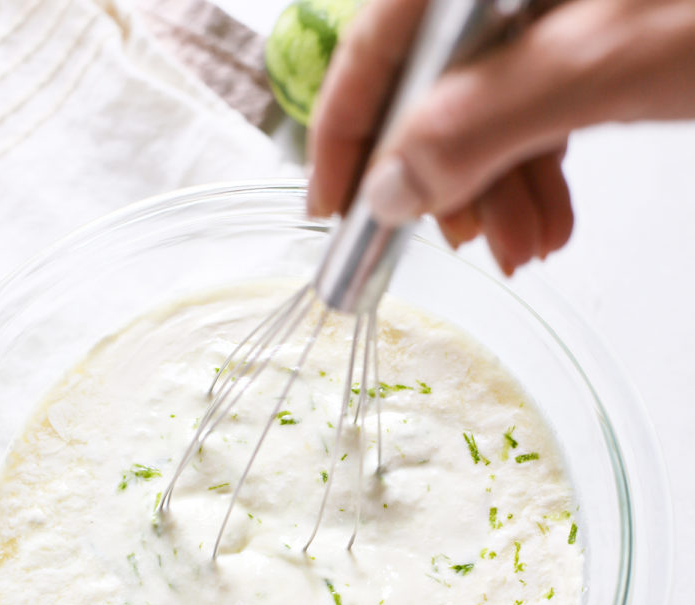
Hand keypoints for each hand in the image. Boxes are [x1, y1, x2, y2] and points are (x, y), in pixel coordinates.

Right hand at [307, 0, 694, 273]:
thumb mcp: (606, 64)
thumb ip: (482, 120)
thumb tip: (390, 186)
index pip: (384, 35)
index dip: (346, 130)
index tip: (329, 210)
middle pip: (438, 74)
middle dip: (446, 176)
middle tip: (460, 248)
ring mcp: (560, 0)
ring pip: (493, 97)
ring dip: (500, 186)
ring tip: (528, 248)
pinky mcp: (604, 23)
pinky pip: (544, 96)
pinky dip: (541, 164)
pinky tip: (552, 216)